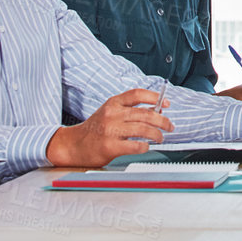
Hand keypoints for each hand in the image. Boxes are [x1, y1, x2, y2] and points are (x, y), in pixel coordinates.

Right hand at [47, 87, 173, 166]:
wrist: (72, 146)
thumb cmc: (94, 129)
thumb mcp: (110, 113)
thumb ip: (130, 110)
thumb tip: (157, 110)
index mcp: (113, 103)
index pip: (137, 94)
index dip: (155, 97)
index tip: (167, 103)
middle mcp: (112, 114)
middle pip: (145, 113)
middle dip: (162, 120)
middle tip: (169, 126)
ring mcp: (110, 130)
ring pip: (143, 129)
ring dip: (157, 134)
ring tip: (160, 138)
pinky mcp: (110, 146)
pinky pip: (135, 145)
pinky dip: (145, 146)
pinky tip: (146, 147)